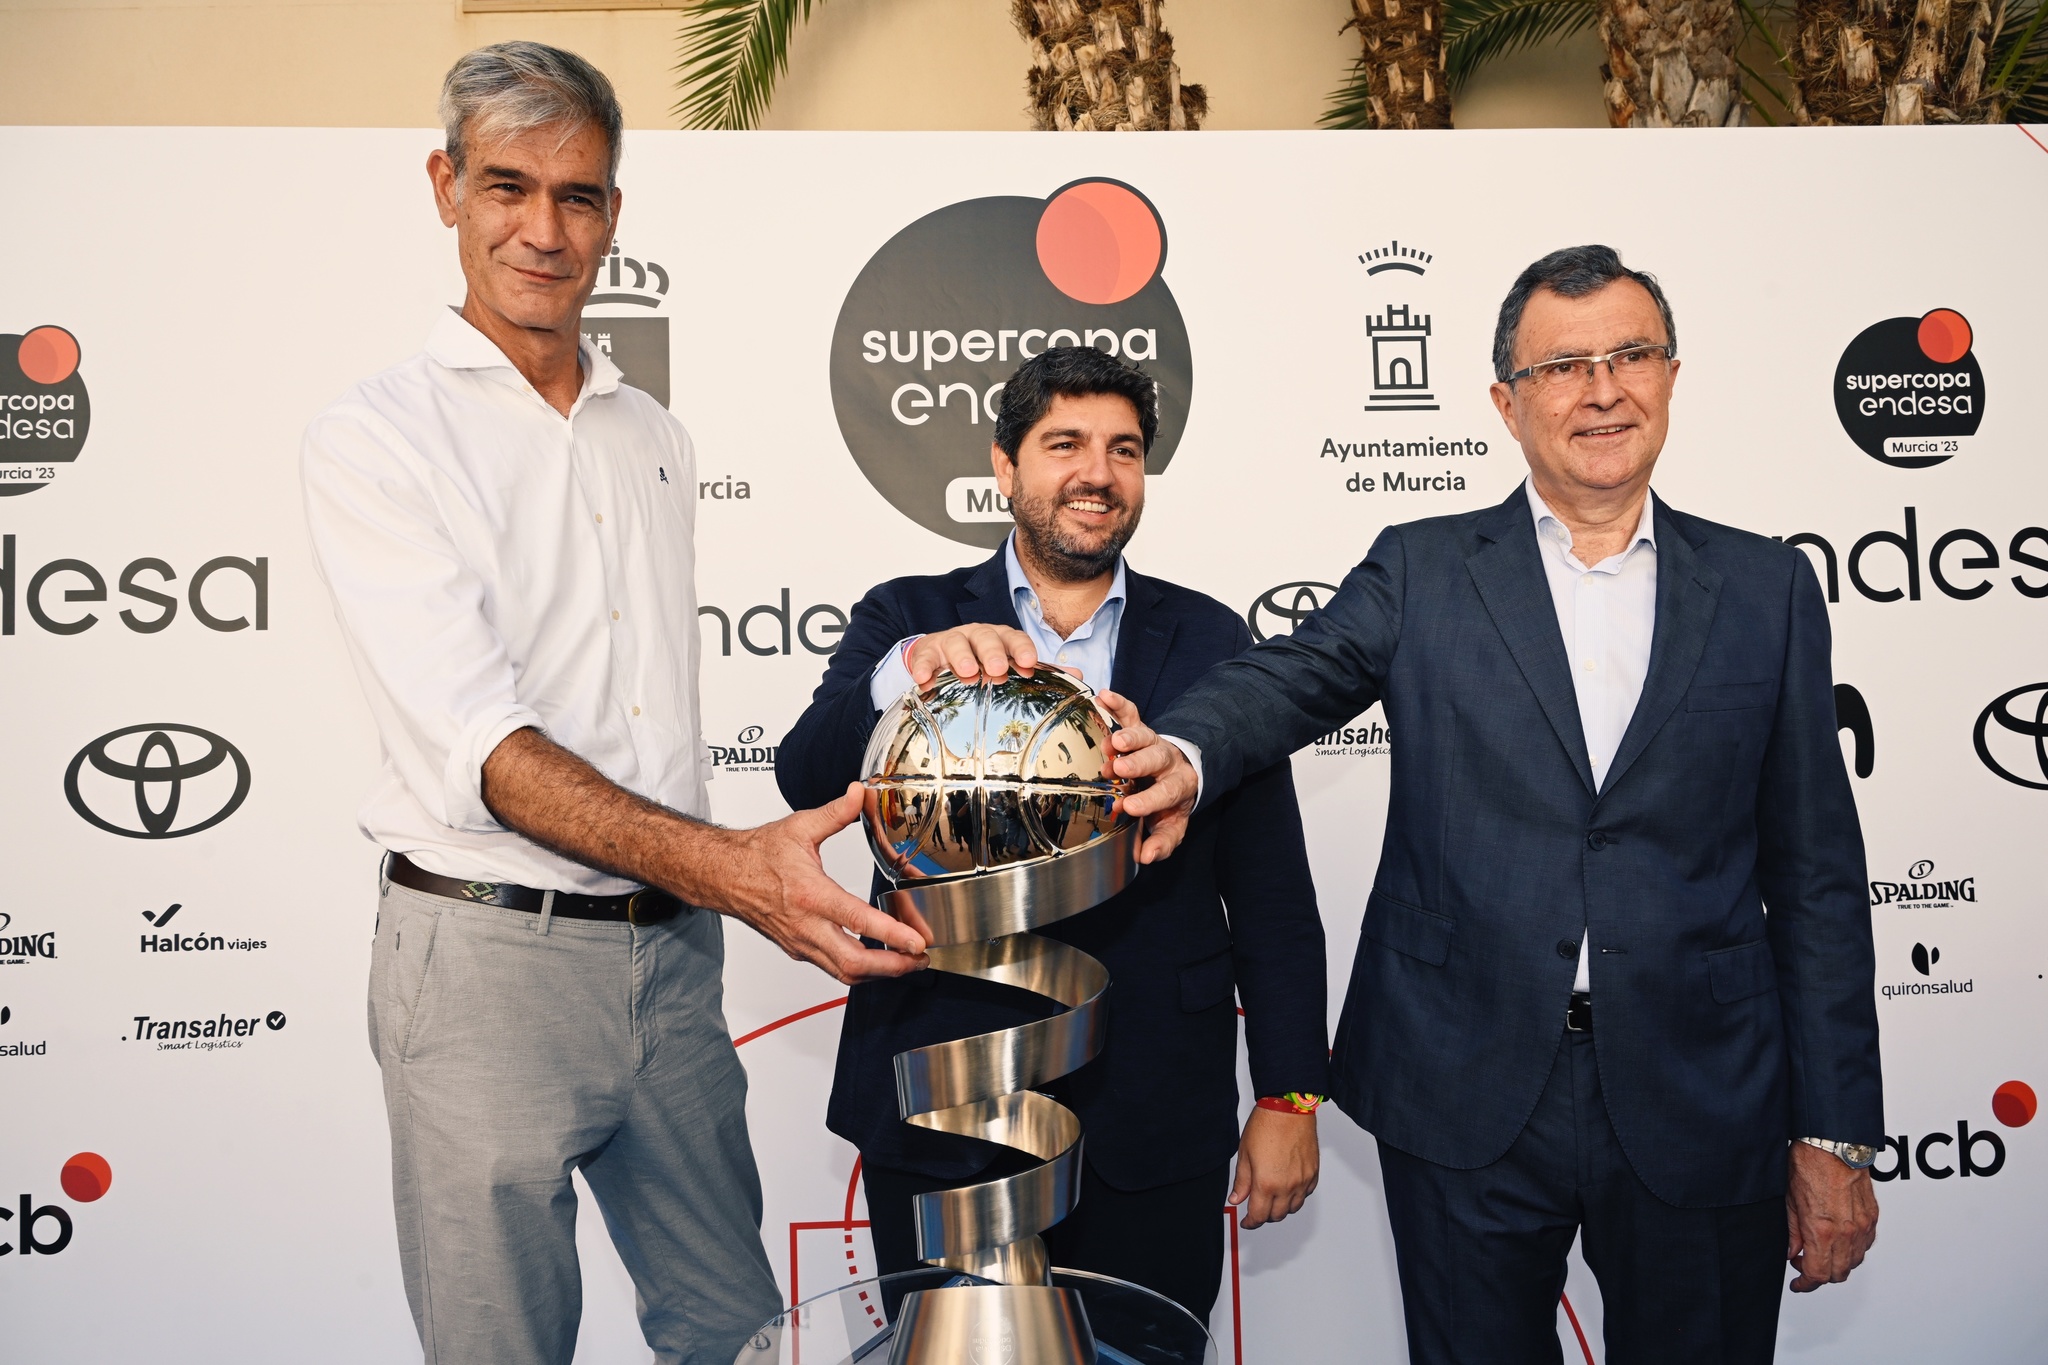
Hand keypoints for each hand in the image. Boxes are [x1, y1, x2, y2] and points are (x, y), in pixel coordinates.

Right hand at [723, 784, 930, 983]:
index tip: (916, 942)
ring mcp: (801, 942)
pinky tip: (877, 960)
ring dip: (879, 972)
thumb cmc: (757, 854)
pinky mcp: (798, 949)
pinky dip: (860, 969)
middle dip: (893, 966)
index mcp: (810, 894)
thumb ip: (835, 813)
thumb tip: (860, 793)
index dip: (891, 935)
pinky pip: (832, 968)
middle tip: (920, 959)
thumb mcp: (799, 827)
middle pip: (854, 962)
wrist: (723, 875)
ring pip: (844, 972)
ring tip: (907, 963)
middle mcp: (805, 926)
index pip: (857, 920)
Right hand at [905, 625, 1039, 686]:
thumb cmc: (981, 661)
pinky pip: (925, 658)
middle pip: (985, 636)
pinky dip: (924, 667)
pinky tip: (924, 680)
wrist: (942, 656)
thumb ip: (1039, 670)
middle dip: (992, 651)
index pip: (1013, 637)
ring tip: (967, 672)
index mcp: (999, 638)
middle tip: (998, 668)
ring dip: (962, 656)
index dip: (1021, 648)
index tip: (1029, 661)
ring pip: (956, 642)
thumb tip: (1077, 673)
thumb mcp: (1009, 664)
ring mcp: (951, 642)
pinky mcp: (928, 652)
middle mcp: (976, 635)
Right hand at [1097, 690, 1195, 862]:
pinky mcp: (1140, 727)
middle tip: (1119, 768)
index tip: (1128, 807)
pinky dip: (1118, 703)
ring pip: (1144, 735)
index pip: (1167, 792)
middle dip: (1138, 763)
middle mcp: (1168, 760)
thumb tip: (1144, 857)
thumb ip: (1161, 841)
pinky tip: (1102, 696)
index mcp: (1179, 785)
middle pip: (1156, 758)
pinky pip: (1131, 712)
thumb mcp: (1172, 825)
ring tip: (1112, 743)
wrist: (1180, 770)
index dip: (1149, 800)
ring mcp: (1153, 742)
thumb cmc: (1171, 802)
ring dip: (1128, 738)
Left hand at [1230, 1106, 1319, 1228]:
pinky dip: (1296, 1197)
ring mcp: (1302, 1181)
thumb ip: (1242, 1182)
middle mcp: (1287, 1186)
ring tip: (1272, 1199)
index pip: (1258, 1216)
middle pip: (1276, 1215)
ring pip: (1293, 1208)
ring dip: (1281, 1208)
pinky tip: (1287, 1188)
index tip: (1246, 1222)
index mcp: (1266, 1183)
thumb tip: (1236, 1198)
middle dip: (1264, 1216)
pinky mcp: (1313, 1173)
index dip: (1250, 1222)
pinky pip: (1306, 1194)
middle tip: (1256, 1209)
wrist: (1288, 1109)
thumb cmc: (1266, 1126)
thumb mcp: (1244, 1154)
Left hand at [1786, 1140, 1878, 1291]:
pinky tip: (1838, 1239)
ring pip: (1853, 1262)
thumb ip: (1792, 1232)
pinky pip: (1865, 1245)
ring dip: (1837, 1263)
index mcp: (1821, 1230)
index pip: (1818, 1274)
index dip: (1805, 1284)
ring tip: (1820, 1250)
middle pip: (1837, 1274)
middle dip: (1819, 1275)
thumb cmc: (1809, 1163)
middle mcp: (1846, 1232)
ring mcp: (1862, 1226)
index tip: (1798, 1284)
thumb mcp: (1788, 1200)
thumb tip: (1792, 1252)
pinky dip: (1852, 1250)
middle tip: (1803, 1262)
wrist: (1833, 1144)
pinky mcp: (1872, 1217)